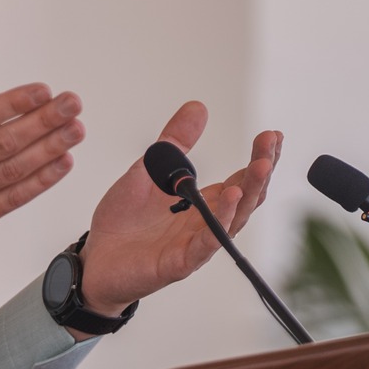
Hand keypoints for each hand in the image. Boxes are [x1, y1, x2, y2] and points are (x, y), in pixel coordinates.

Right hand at [0, 29, 84, 283]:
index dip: (12, 104)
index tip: (41, 90)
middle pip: (3, 144)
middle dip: (43, 121)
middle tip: (73, 103)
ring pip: (12, 171)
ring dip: (49, 148)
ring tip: (76, 129)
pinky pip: (11, 200)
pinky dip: (39, 182)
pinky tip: (62, 164)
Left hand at [76, 101, 282, 326]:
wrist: (95, 261)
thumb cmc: (123, 222)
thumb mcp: (147, 171)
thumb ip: (174, 142)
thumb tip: (198, 106)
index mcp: (201, 203)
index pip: (240, 179)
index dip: (259, 158)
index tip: (273, 135)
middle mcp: (205, 224)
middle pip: (243, 197)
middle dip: (260, 169)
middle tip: (271, 142)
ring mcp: (194, 245)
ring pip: (231, 220)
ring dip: (247, 193)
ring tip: (260, 167)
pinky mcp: (178, 263)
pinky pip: (204, 244)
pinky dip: (219, 223)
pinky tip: (229, 200)